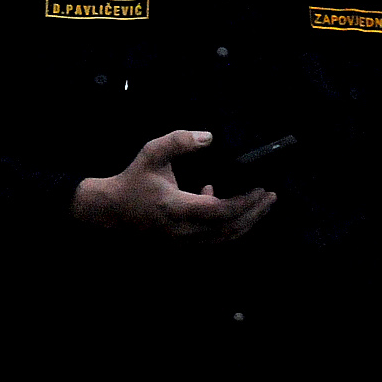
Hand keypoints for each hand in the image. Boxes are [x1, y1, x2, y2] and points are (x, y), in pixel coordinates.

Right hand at [71, 129, 274, 242]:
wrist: (110, 211)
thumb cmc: (133, 181)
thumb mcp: (152, 154)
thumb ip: (179, 141)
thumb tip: (209, 137)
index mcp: (177, 208)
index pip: (221, 211)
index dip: (244, 202)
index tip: (261, 188)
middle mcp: (184, 230)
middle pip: (230, 229)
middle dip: (255, 213)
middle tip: (271, 196)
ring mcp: (184, 242)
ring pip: (224, 238)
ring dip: (246, 222)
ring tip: (261, 204)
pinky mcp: (183, 245)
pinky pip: (214, 240)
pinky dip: (229, 226)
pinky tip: (225, 202)